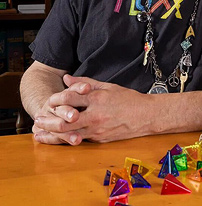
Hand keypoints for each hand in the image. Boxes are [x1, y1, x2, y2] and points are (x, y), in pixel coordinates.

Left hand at [34, 75, 149, 143]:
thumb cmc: (129, 99)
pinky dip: (67, 139)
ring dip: (52, 135)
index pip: (69, 98)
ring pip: (69, 135)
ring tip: (40, 134)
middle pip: (64, 121)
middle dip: (48, 122)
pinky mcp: (100, 140)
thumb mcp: (108, 86)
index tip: (49, 101)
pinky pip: (80, 140)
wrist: (147, 116)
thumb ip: (85, 82)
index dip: (56, 99)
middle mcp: (95, 115)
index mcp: (97, 99)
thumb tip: (67, 78)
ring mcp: (97, 130)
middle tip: (37, 120)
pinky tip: (58, 139)